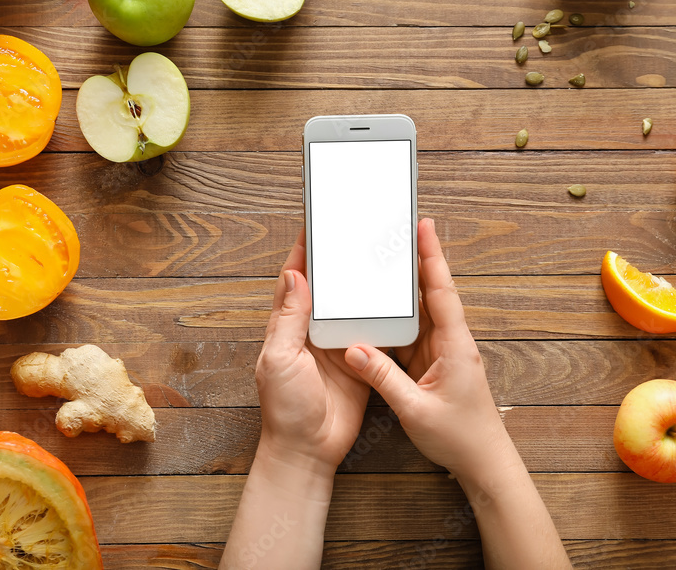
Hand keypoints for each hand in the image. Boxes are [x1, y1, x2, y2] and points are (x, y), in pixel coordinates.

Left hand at [256, 228, 370, 471]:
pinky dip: (382, 314)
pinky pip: (373, 330)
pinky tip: (396, 296)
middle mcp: (313, 330)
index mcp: (288, 325)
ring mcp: (338, 344)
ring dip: (363, 284)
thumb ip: (288, 318)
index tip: (317, 224)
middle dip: (340, 262)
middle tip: (356, 233)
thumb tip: (294, 275)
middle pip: (328, 287)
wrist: (310, 450)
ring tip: (379, 257)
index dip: (304, 253)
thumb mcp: (280, 358)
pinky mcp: (361, 359)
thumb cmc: (285, 409)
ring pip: (352, 305)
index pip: (295, 279)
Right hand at [344, 218, 509, 479]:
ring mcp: (444, 353)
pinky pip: (413, 335)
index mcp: (454, 345)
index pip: (441, 291)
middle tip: (398, 231)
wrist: (484, 463)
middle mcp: (452, 343)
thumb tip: (355, 349)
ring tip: (384, 263)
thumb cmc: (460, 438)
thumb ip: (384, 378)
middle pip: (431, 293)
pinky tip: (381, 311)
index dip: (431, 257)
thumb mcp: (415, 409)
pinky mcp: (435, 365)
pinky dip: (398, 320)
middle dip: (416, 260)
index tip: (423, 226)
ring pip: (421, 313)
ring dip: (405, 290)